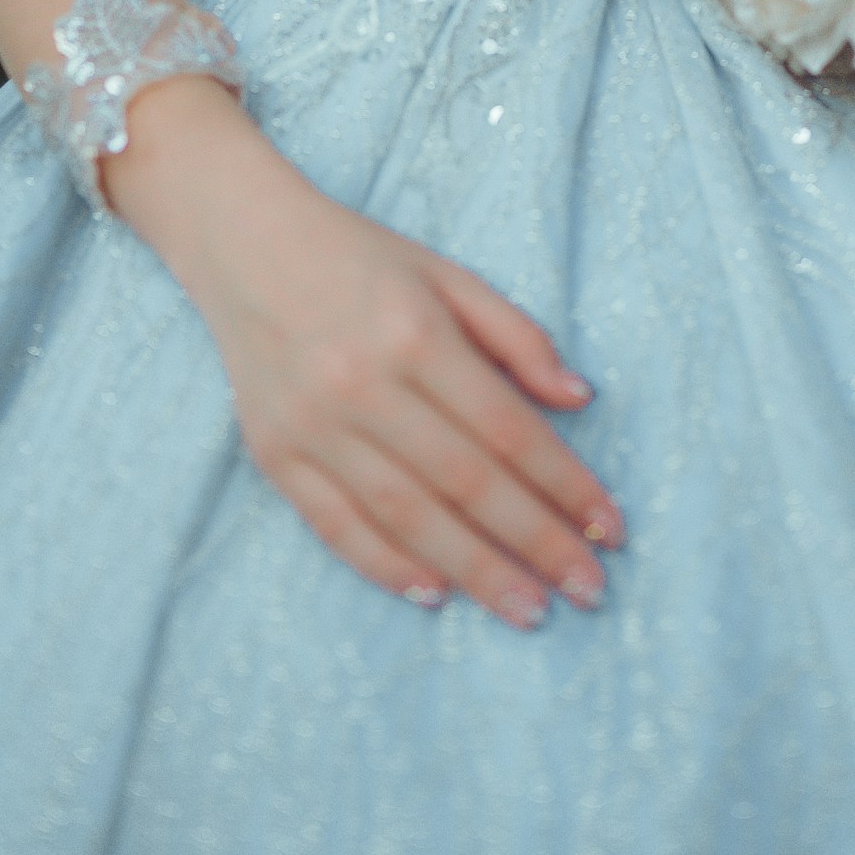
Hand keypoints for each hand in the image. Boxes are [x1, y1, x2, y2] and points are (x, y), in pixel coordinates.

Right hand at [105, 78, 623, 628]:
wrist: (245, 244)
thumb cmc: (361, 258)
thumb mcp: (448, 274)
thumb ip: (516, 335)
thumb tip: (579, 400)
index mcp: (416, 334)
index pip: (506, 429)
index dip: (564, 484)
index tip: (610, 527)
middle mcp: (363, 385)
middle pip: (465, 483)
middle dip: (536, 543)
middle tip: (589, 590)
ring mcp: (313, 426)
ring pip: (407, 517)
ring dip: (475, 572)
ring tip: (528, 610)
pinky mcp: (274, 454)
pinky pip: (336, 527)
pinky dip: (387, 566)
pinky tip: (436, 594)